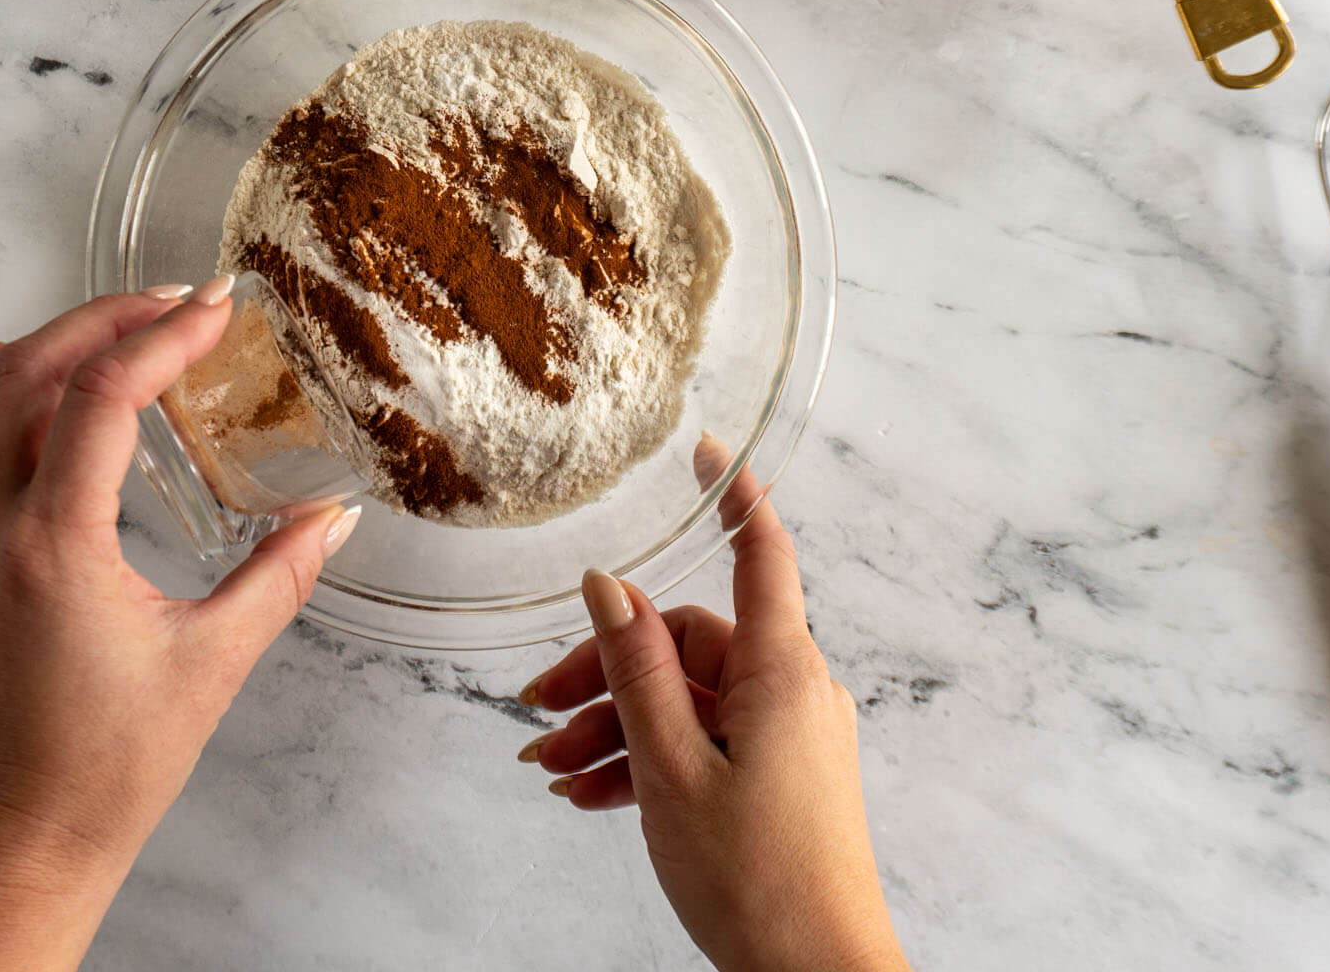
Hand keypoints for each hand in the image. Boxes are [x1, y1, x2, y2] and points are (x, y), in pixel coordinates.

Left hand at [0, 284, 360, 971]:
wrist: (11, 843)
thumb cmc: (104, 771)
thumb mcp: (211, 666)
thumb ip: (276, 578)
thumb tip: (332, 519)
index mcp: (52, 545)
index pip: (103, 395)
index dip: (165, 335)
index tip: (218, 304)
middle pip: (27, 370)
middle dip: (106, 317)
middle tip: (180, 301)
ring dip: (45, 346)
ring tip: (118, 333)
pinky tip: (40, 390)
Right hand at [520, 436, 909, 971]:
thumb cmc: (759, 880)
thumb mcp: (673, 766)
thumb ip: (637, 671)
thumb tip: (608, 585)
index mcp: (781, 671)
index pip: (762, 554)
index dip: (734, 495)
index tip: (706, 450)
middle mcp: (792, 691)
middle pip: (688, 645)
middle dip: (606, 673)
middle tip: (538, 713)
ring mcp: (787, 737)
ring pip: (686, 702)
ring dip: (615, 729)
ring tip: (552, 773)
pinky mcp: (777, 778)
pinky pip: (703, 744)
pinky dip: (647, 762)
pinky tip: (590, 795)